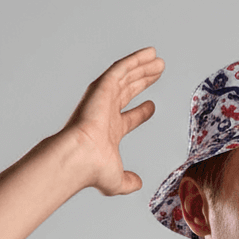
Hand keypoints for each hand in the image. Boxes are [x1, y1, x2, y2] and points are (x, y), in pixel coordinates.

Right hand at [61, 46, 164, 195]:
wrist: (80, 157)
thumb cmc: (94, 170)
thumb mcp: (117, 180)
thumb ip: (128, 182)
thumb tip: (138, 184)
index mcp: (109, 131)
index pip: (128, 117)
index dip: (142, 112)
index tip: (152, 106)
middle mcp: (105, 112)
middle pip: (128, 91)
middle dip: (143, 81)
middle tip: (157, 73)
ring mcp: (103, 98)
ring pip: (126, 76)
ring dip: (142, 67)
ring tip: (158, 60)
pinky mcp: (102, 87)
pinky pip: (121, 68)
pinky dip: (135, 59)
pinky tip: (149, 54)